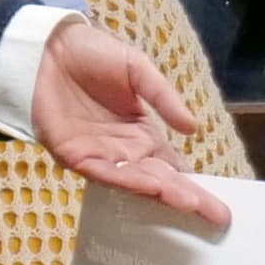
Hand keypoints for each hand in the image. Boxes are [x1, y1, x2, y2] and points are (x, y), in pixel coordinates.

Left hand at [25, 19, 235, 228]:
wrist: (44, 48)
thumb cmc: (91, 54)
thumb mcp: (137, 69)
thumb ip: (163, 97)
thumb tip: (193, 128)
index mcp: (141, 134)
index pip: (173, 167)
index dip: (195, 184)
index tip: (220, 204)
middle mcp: (123, 151)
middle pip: (160, 181)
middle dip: (188, 198)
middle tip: (216, 215)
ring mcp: (99, 156)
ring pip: (135, 182)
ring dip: (161, 192)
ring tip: (188, 202)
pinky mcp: (73, 155)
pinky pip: (103, 173)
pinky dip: (126, 180)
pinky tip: (149, 187)